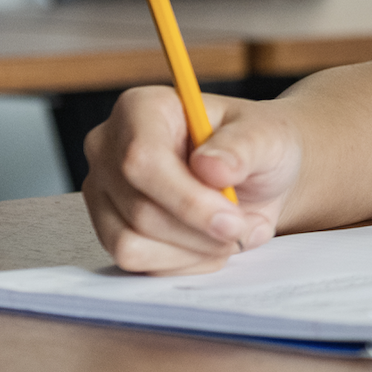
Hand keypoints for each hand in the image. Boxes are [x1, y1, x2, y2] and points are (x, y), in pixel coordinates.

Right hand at [81, 85, 302, 274]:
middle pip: (139, 209)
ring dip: (192, 250)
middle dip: (199, 230)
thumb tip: (209, 166)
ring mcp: (102, 191)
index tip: (232, 219)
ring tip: (230, 232)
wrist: (258, 175)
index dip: (187, 199)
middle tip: (244, 228)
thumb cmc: (258, 146)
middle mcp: (109, 147)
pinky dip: (181, 262)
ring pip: (132, 243)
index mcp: (143, 108)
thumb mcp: (269, 136)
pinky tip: (208, 243)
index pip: (141, 159)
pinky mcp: (108, 228)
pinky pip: (135, 263)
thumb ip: (244, 147)